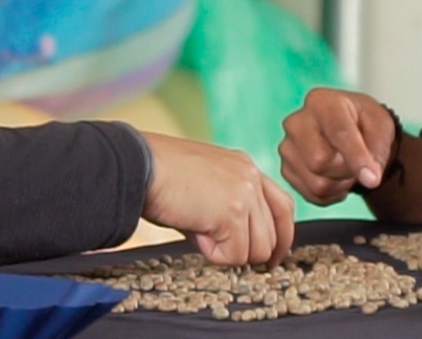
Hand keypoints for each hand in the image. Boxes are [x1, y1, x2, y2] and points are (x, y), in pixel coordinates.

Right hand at [140, 132, 295, 266]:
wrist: (138, 165)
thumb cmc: (159, 176)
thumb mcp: (204, 184)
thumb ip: (227, 207)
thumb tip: (236, 246)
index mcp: (246, 167)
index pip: (283, 207)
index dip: (280, 237)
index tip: (270, 257)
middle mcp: (251, 177)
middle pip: (272, 236)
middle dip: (246, 252)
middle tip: (213, 244)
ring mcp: (245, 193)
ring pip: (257, 250)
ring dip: (227, 252)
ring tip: (198, 229)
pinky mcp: (233, 212)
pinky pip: (235, 255)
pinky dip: (213, 254)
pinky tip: (194, 231)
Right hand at [278, 87, 397, 204]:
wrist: (350, 130)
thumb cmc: (364, 124)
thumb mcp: (381, 127)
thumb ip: (376, 151)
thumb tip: (369, 179)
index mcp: (322, 102)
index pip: (337, 132)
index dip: (357, 158)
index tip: (373, 179)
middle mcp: (297, 121)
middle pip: (320, 160)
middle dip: (347, 170)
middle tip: (360, 163)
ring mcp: (287, 146)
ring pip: (317, 182)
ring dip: (341, 184)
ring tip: (347, 169)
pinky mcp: (286, 169)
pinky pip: (311, 194)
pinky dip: (331, 193)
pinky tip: (336, 177)